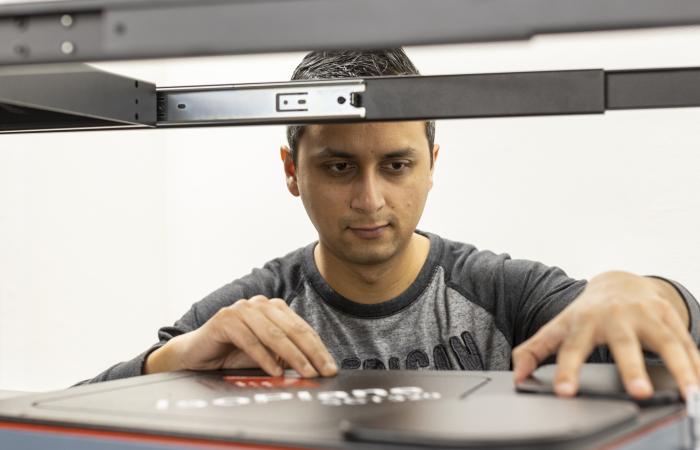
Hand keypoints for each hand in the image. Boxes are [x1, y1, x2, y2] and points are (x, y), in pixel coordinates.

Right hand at [146, 295, 337, 377]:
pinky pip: (251, 340)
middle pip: (293, 330)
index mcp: (274, 308)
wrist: (195, 354)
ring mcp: (243, 309)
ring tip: (306, 373)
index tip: (330, 367)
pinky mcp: (226, 319)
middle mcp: (260, 304)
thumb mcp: (266, 355)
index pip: (303, 329)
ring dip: (293, 356)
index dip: (319, 349)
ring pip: (275, 335)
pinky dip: (265, 358)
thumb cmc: (233, 353)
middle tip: (324, 371)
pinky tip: (276, 372)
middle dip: (312, 353)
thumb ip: (286, 355)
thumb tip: (315, 367)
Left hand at [512, 271, 699, 398]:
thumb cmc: (585, 312)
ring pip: (666, 343)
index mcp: (584, 322)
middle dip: (631, 368)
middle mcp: (615, 317)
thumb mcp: (558, 327)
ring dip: (680, 369)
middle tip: (639, 392)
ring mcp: (645, 316)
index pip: (572, 348)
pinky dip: (696, 364)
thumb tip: (517, 377)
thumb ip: (535, 350)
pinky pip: (686, 343)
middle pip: (624, 344)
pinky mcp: (669, 318)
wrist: (617, 283)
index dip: (567, 370)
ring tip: (690, 395)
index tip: (565, 392)